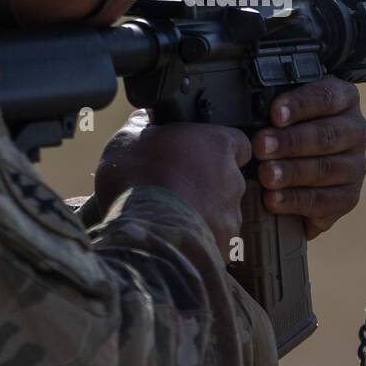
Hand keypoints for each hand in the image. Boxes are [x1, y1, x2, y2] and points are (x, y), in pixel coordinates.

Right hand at [94, 110, 251, 251]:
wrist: (146, 234)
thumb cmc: (139, 179)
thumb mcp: (129, 138)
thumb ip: (145, 124)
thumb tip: (146, 117)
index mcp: (218, 145)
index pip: (236, 143)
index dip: (218, 149)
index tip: (198, 155)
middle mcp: (234, 179)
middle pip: (228, 180)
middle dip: (206, 185)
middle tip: (174, 188)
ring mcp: (232, 216)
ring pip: (221, 213)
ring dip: (202, 214)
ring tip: (170, 217)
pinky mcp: (226, 248)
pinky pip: (215, 241)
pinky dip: (199, 241)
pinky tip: (173, 239)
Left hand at [251, 77, 365, 238]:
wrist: (296, 178)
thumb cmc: (287, 135)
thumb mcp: (285, 115)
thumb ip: (275, 112)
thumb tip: (252, 113)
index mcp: (344, 100)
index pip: (327, 97)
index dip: (300, 105)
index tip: (274, 113)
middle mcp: (356, 131)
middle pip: (326, 134)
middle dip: (290, 141)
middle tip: (262, 146)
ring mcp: (355, 166)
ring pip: (325, 168)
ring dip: (291, 172)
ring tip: (265, 175)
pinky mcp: (348, 197)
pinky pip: (323, 200)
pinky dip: (294, 200)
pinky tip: (273, 198)